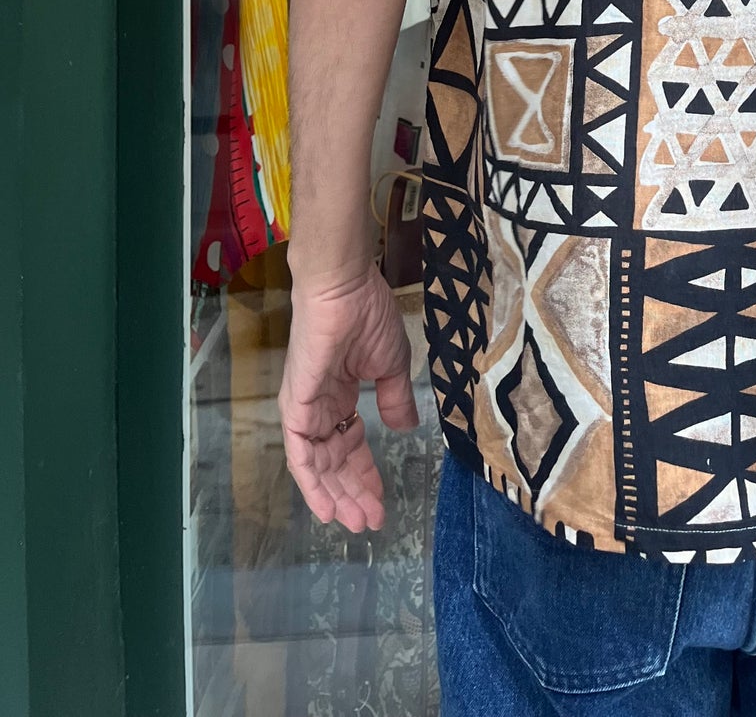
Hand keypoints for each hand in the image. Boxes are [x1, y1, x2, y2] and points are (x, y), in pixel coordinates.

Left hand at [280, 264, 419, 531]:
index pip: (351, 446)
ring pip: (316, 465)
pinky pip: (300, 453)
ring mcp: (304, 408)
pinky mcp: (295, 405)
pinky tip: (327, 505)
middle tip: (371, 522)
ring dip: (335, 495)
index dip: (365, 475)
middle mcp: (317, 408)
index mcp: (339, 396)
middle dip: (352, 493)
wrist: (344, 288)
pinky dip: (312, 482)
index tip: (383, 501)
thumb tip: (404, 427)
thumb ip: (394, 399)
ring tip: (356, 521)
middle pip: (333, 462)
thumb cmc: (367, 315)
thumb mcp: (389, 364)